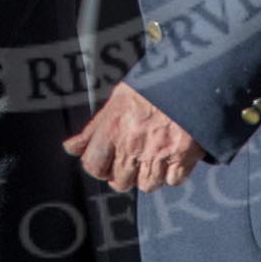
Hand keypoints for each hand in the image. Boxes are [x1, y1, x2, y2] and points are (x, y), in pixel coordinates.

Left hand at [64, 80, 205, 191]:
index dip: (99, 167)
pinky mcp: (183, 158)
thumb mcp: (117, 100)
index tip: (107, 163)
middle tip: (133, 159)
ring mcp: (158, 154)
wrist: (191, 75)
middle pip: (120, 181)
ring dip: (149, 175)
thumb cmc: (152, 86)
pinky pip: (173, 181)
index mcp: (113, 127)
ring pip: (147, 185)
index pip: (93, 165)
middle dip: (124, 173)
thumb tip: (69, 148)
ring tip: (153, 157)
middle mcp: (133, 145)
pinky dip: (173, 174)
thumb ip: (94, 128)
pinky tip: (172, 157)